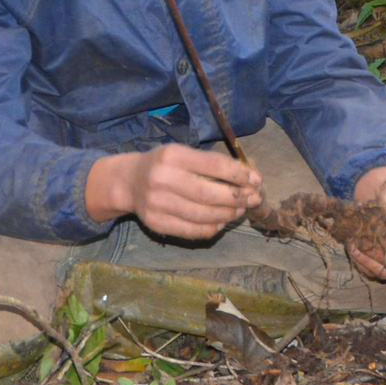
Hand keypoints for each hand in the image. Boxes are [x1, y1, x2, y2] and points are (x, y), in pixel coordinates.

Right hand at [87, 143, 262, 238]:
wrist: (128, 182)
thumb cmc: (164, 165)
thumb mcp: (182, 153)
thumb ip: (211, 163)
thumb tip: (249, 177)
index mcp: (171, 156)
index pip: (212, 165)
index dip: (238, 174)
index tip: (256, 180)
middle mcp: (161, 179)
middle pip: (208, 194)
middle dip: (237, 198)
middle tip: (253, 199)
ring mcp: (156, 203)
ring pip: (202, 215)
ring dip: (227, 214)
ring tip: (239, 210)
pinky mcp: (155, 223)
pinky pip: (192, 230)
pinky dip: (212, 228)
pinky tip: (221, 221)